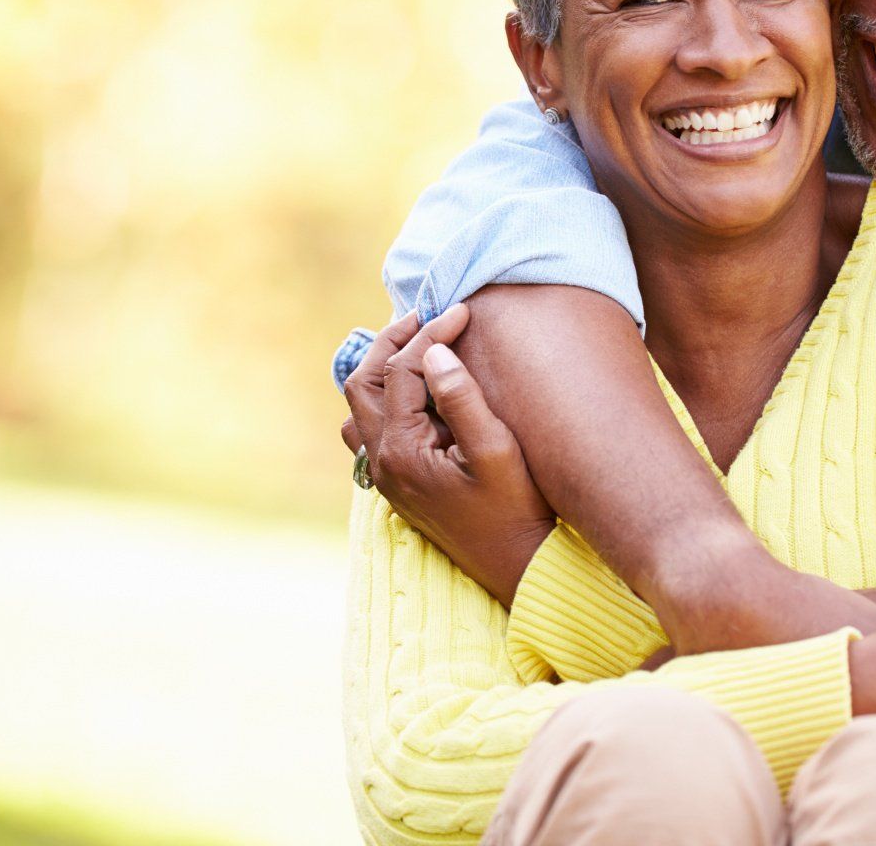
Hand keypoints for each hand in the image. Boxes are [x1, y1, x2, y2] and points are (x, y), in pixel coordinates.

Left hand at [341, 304, 554, 604]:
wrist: (516, 564)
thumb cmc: (515, 508)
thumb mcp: (496, 451)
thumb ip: (462, 398)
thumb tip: (434, 352)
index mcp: (402, 451)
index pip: (403, 370)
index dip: (430, 333)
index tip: (462, 311)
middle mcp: (380, 462)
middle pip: (363, 381)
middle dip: (393, 341)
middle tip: (429, 316)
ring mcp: (383, 474)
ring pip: (359, 404)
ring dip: (381, 368)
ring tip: (417, 345)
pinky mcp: (395, 481)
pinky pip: (368, 428)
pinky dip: (382, 398)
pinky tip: (412, 390)